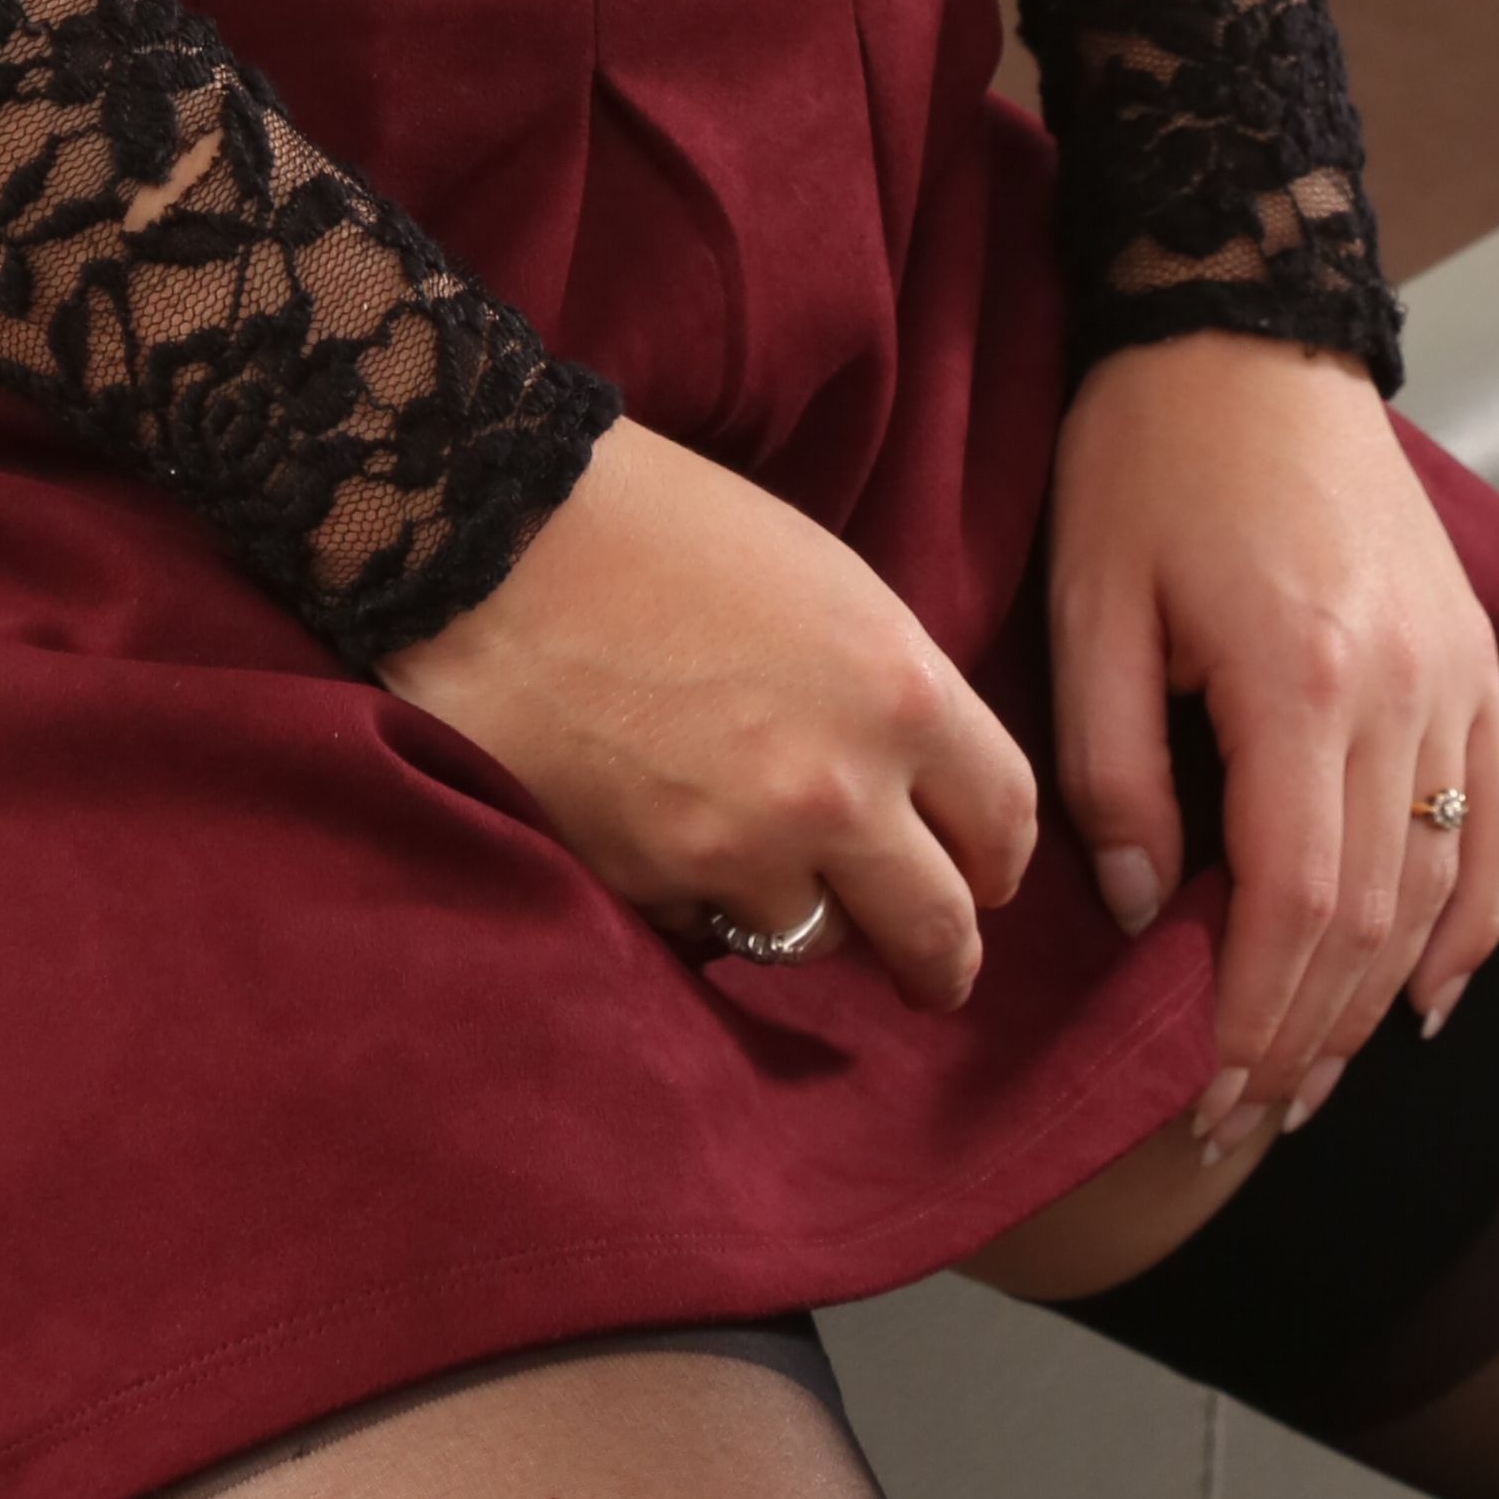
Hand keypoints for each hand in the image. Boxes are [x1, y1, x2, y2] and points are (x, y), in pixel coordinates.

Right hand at [376, 415, 1040, 1015]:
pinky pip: (705, 933)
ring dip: (804, 920)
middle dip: (941, 960)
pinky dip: (701, 906)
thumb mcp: (820, 583)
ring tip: (770, 877)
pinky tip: (669, 844)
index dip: (998, 861)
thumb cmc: (657, 525)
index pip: (1003, 820)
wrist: (495, 531)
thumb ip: (882, 694)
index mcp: (899, 690)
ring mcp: (739, 852)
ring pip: (816, 942)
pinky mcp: (647, 889)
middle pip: (937, 930)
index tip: (982, 881)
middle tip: (930, 973)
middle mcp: (838, 790)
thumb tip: (909, 785)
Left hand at [1045, 332, 1498, 1135]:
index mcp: (1301, 677)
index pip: (1294, 902)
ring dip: (1384, 997)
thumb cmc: (1150, 452)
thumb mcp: (1091, 598)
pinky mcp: (1473, 652)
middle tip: (1246, 1116)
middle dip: (1310, 1033)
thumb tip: (1142, 903)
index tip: (1210, 1097)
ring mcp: (1455, 672)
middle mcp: (1403, 689)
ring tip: (1317, 1076)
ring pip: (1445, 883)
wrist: (1246, 324)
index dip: (1256, 1016)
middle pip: (1374, 915)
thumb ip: (1113, 764)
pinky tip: (1434, 989)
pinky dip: (1478, 917)